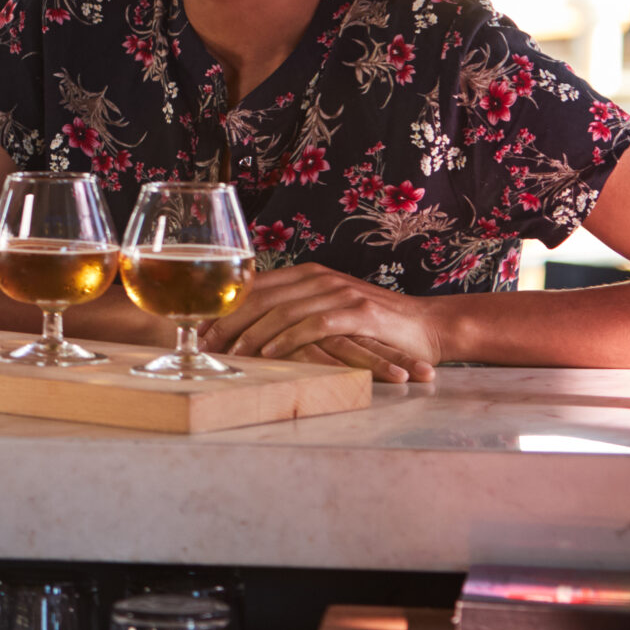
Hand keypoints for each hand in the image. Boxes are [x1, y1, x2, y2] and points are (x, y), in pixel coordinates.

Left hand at [204, 265, 440, 382]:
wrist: (430, 327)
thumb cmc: (377, 326)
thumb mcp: (331, 311)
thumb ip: (298, 312)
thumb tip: (253, 328)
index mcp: (308, 275)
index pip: (255, 287)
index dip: (225, 306)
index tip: (200, 327)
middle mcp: (320, 278)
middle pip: (261, 296)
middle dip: (228, 320)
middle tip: (205, 343)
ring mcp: (339, 293)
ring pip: (282, 310)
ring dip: (252, 333)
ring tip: (231, 353)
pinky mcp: (358, 313)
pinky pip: (313, 325)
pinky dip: (287, 339)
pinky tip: (269, 354)